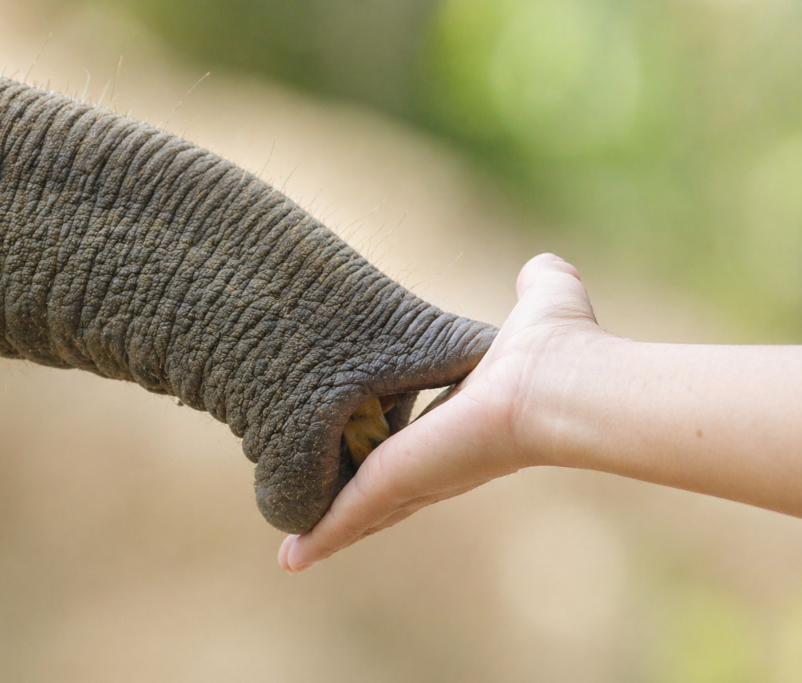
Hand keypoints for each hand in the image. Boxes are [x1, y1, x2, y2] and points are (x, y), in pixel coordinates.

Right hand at [279, 253, 607, 572]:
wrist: (558, 385)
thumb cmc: (558, 350)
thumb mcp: (539, 304)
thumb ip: (536, 285)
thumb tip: (540, 267)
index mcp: (462, 426)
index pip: (416, 443)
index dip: (388, 448)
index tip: (362, 451)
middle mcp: (438, 460)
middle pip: (384, 489)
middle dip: (349, 503)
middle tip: (312, 513)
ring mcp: (416, 477)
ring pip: (361, 512)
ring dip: (326, 530)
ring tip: (291, 555)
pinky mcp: (397, 483)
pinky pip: (347, 516)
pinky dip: (319, 538)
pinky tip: (291, 559)